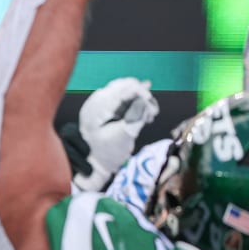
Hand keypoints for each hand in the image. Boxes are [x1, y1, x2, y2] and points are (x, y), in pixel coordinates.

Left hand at [70, 76, 159, 191]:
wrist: (95, 165)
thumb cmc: (107, 154)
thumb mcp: (124, 136)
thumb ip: (135, 116)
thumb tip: (145, 100)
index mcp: (97, 108)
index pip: (124, 89)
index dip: (143, 95)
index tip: (153, 111)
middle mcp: (97, 100)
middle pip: (126, 85)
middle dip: (143, 96)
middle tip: (152, 115)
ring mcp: (100, 102)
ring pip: (126, 89)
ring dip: (141, 100)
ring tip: (149, 116)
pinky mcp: (106, 106)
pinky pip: (124, 96)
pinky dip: (136, 103)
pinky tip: (144, 114)